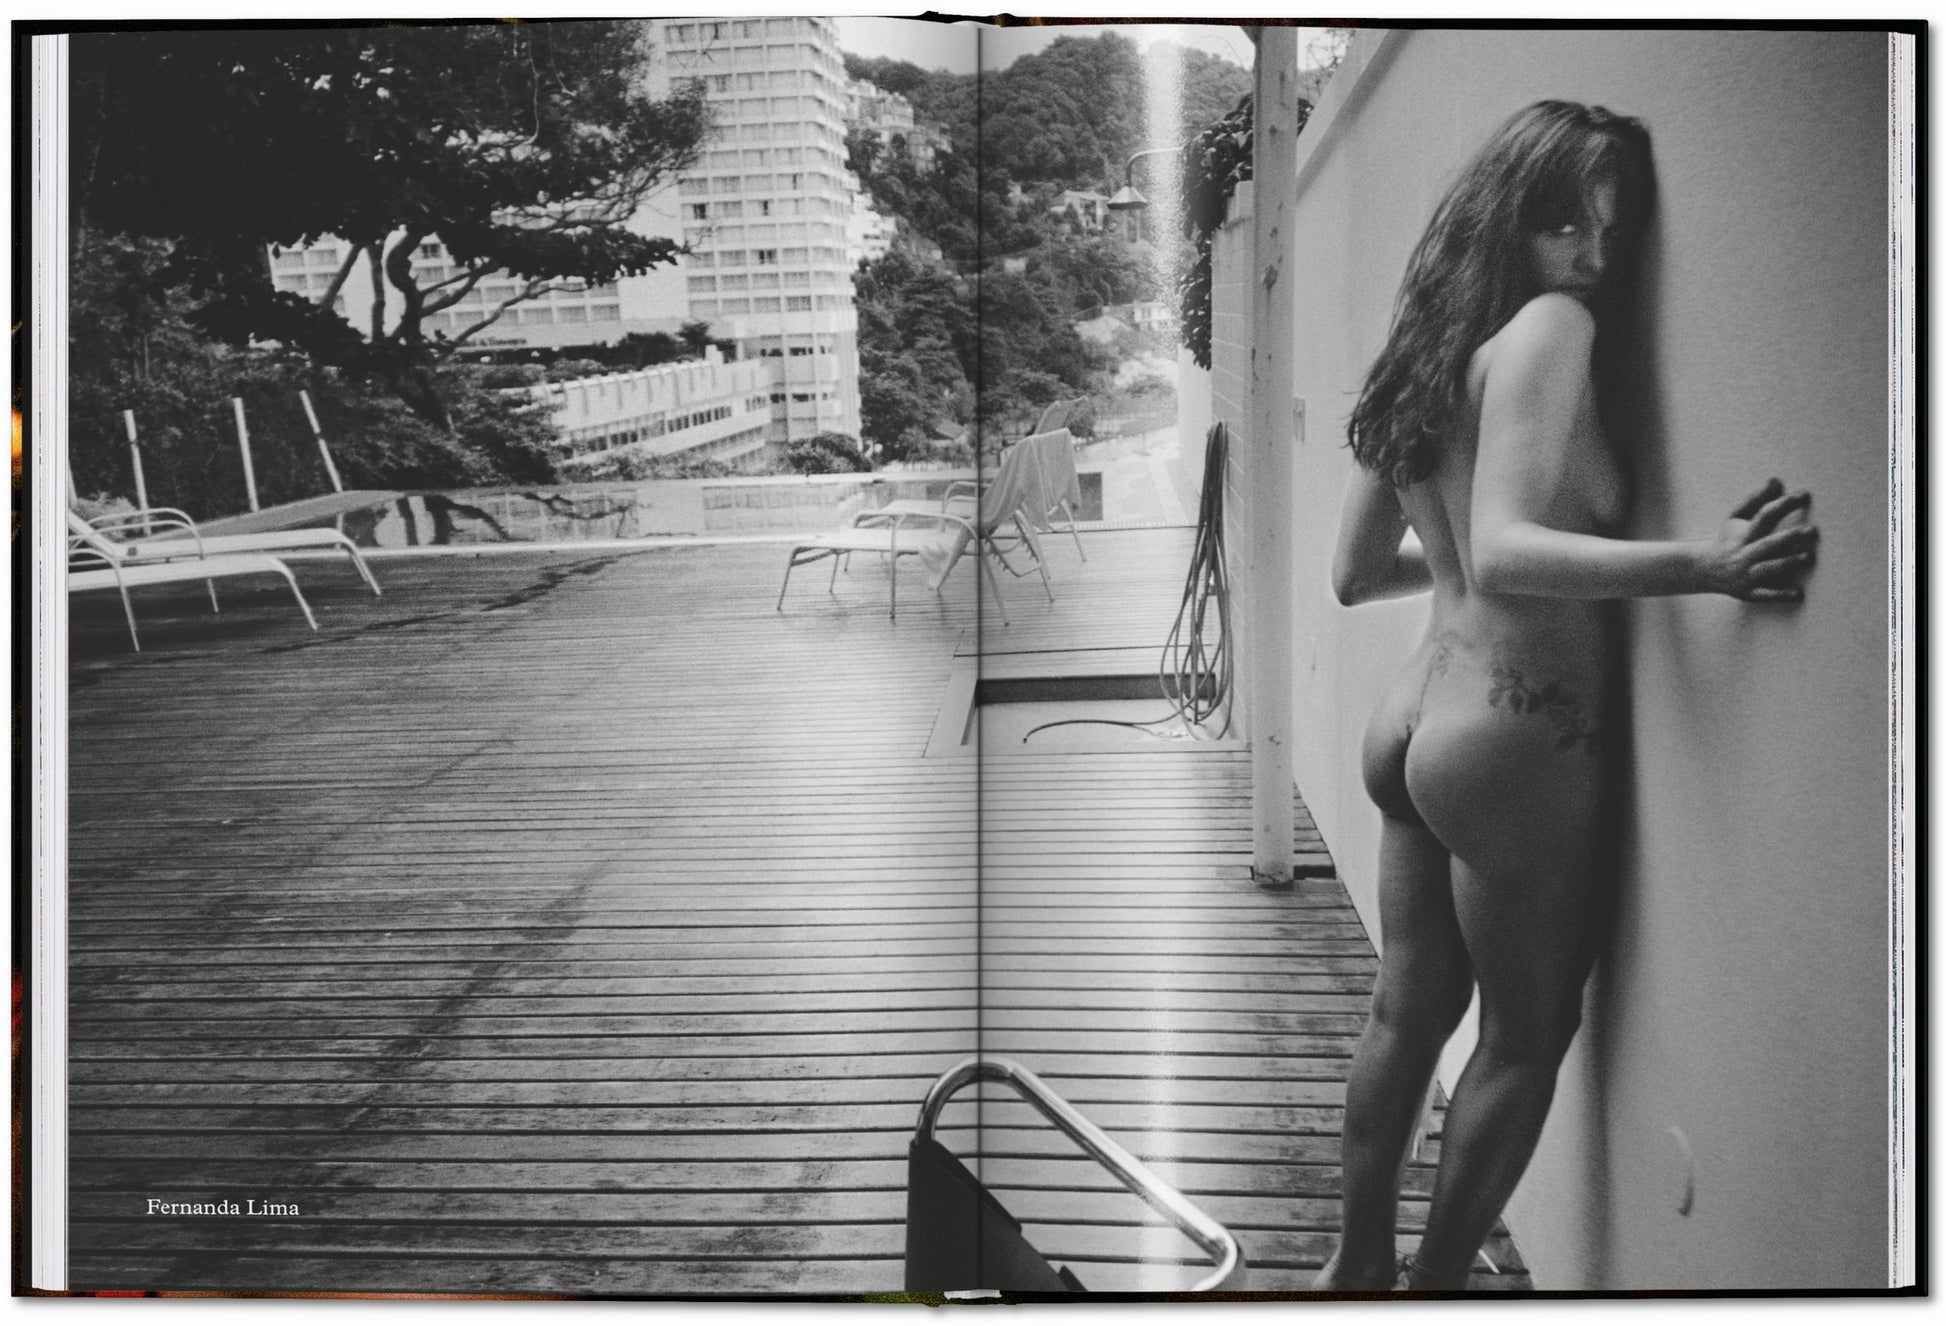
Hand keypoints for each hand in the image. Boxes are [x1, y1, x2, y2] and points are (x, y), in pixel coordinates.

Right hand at [1704, 478, 1817, 601]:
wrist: (1704, 569)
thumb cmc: (1728, 539)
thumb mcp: (1736, 518)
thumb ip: (1758, 499)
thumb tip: (1777, 480)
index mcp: (1743, 534)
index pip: (1764, 516)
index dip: (1783, 505)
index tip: (1804, 495)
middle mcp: (1744, 554)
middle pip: (1767, 544)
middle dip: (1789, 538)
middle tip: (1812, 530)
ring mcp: (1746, 574)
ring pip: (1768, 569)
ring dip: (1788, 563)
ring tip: (1808, 556)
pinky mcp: (1748, 592)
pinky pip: (1765, 594)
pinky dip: (1780, 595)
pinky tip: (1798, 594)